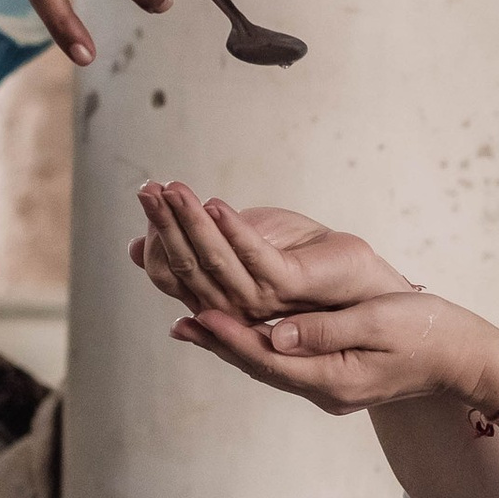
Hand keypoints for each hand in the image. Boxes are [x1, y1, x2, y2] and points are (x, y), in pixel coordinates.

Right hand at [130, 189, 416, 317]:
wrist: (362, 280)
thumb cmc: (303, 258)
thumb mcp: (243, 243)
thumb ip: (199, 246)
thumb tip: (136, 245)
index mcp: (217, 301)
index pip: (170, 272)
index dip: (156, 233)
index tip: (146, 194)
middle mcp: (233, 309)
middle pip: (186, 266)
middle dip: (164, 223)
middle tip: (146, 189)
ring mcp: (262, 300)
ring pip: (214, 261)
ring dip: (191, 223)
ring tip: (173, 189)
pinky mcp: (291, 285)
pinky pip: (254, 257)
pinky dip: (233, 231)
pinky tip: (215, 205)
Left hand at [165, 280, 498, 422]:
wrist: (462, 359)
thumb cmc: (427, 331)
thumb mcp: (378, 322)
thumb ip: (326, 329)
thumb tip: (275, 332)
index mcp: (334, 379)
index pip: (269, 358)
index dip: (230, 336)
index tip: (196, 314)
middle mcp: (324, 390)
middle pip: (260, 366)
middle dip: (219, 341)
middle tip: (179, 320)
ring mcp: (328, 388)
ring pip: (268, 365)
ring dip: (231, 343)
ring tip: (192, 322)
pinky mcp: (332, 378)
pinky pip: (283, 361)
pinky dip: (255, 344)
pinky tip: (237, 328)